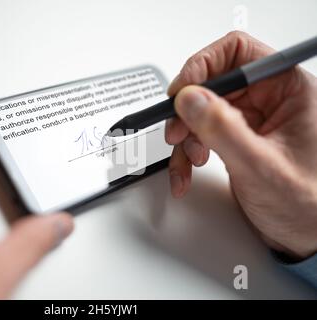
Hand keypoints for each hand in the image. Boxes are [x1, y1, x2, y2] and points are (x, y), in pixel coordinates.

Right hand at [165, 31, 316, 259]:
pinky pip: (199, 134)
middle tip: (177, 133)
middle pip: (210, 83)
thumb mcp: (261, 167)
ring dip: (184, 137)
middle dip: (187, 111)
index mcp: (287, 90)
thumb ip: (224, 130)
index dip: (203, 66)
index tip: (181, 93)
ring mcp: (249, 121)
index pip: (237, 52)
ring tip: (188, 162)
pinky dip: (186, 153)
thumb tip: (191, 99)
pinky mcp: (235, 140)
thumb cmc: (307, 204)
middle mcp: (267, 100)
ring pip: (199, 111)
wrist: (307, 237)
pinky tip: (187, 173)